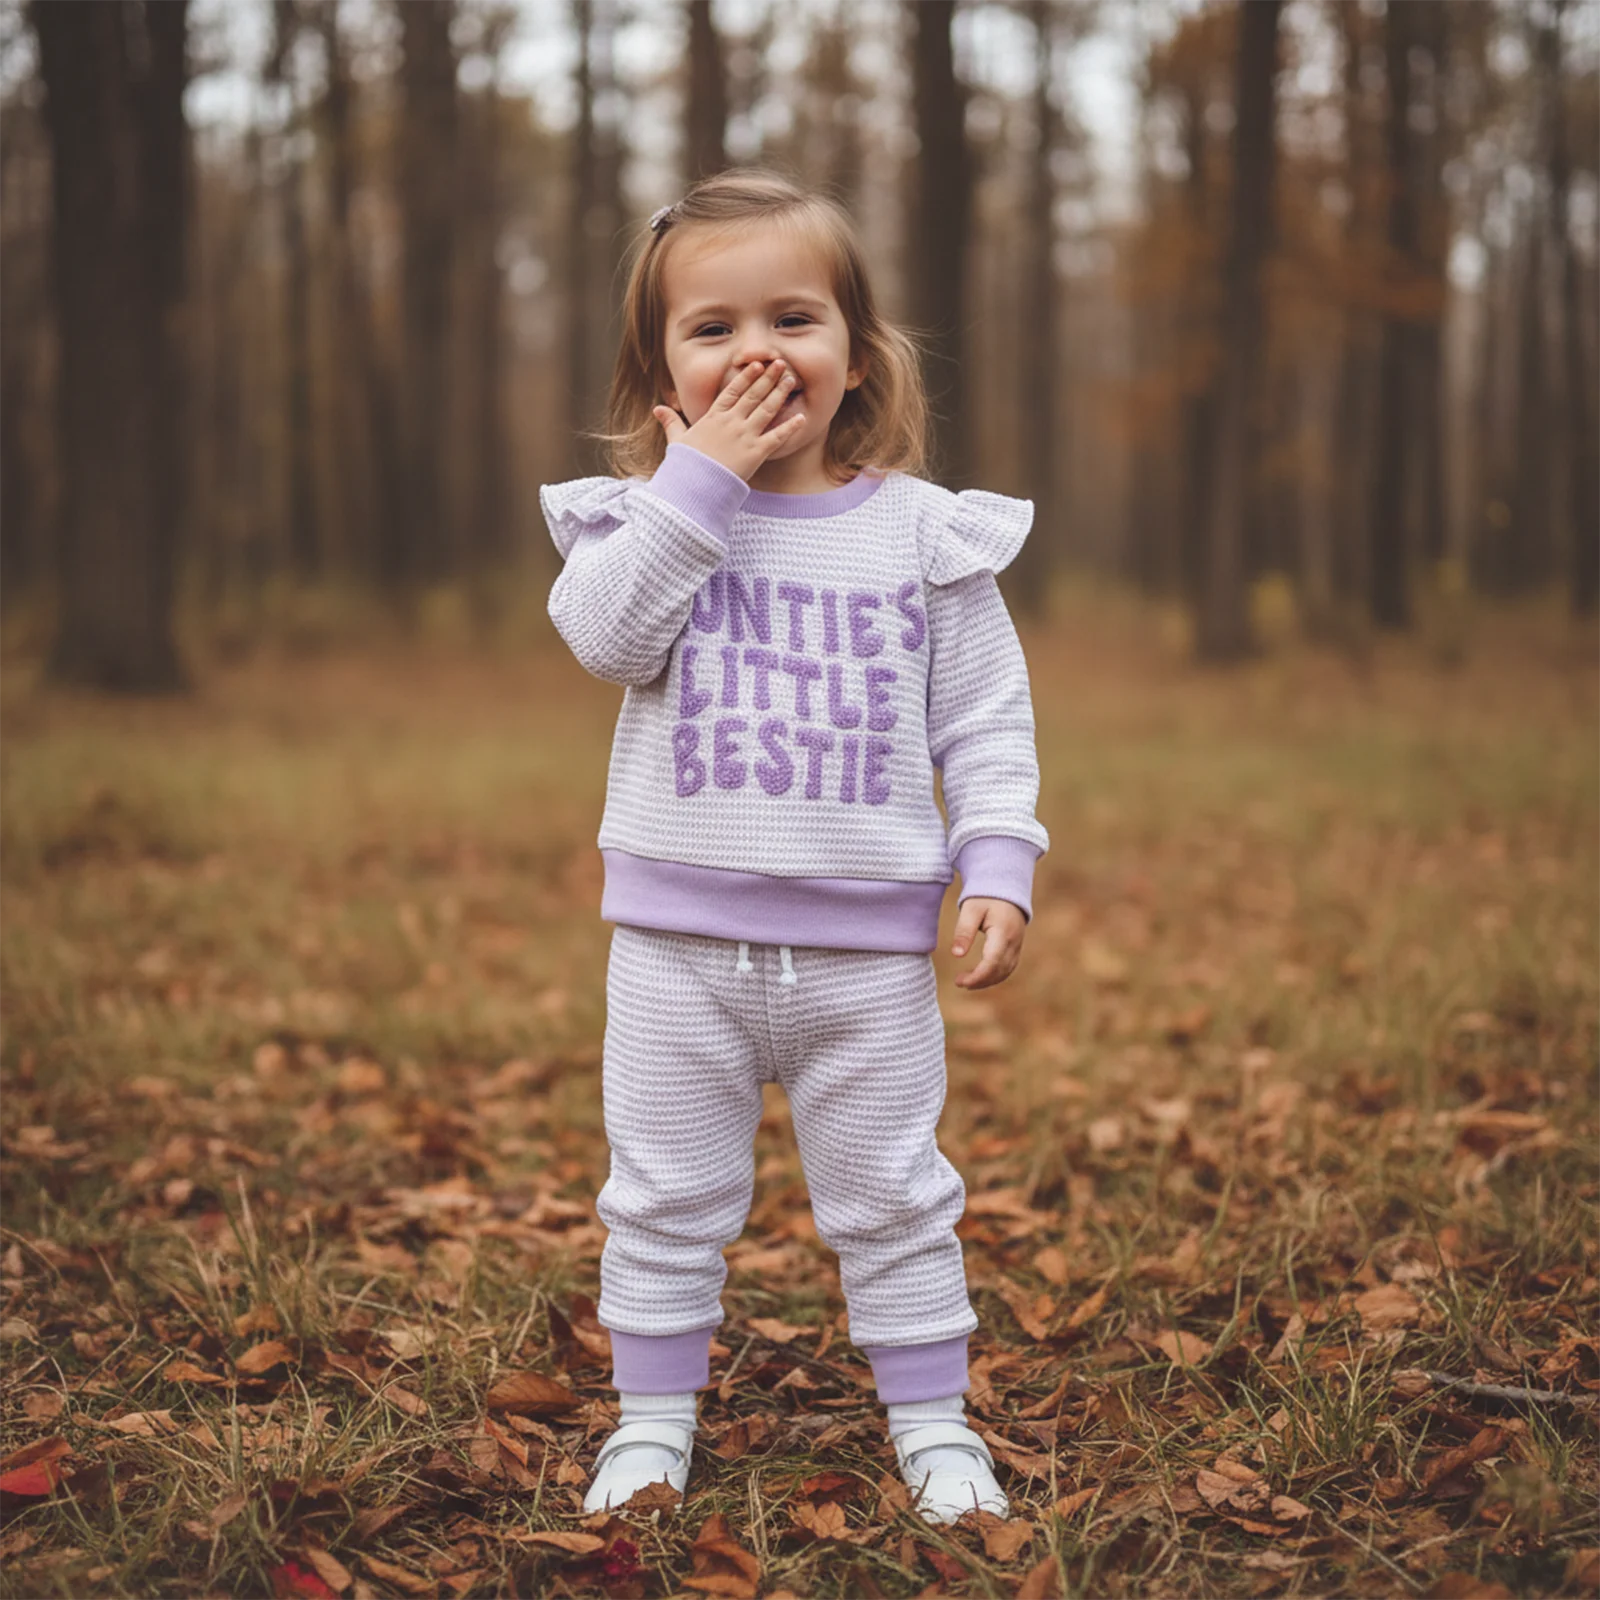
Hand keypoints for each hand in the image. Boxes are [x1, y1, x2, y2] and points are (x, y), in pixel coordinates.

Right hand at [652, 360, 807, 481]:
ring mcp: (745, 436)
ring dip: (780, 393)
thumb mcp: (677, 441)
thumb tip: (657, 409)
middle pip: (753, 395)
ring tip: (791, 379)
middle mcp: (731, 422)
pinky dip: (790, 427)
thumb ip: (671, 422)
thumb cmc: (685, 465)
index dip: (746, 376)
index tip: (756, 364)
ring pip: (766, 409)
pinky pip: (777, 437)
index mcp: (713, 417)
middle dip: (768, 377)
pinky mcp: (756, 453)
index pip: (732, 391)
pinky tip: (801, 417)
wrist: (694, 486)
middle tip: (781, 363)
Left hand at [951, 897, 1025, 989]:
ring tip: (967, 983)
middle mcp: (1014, 942)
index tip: (960, 981)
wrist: (1006, 887)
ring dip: (987, 981)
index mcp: (1002, 932)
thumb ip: (964, 931)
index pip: (992, 962)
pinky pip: (1008, 967)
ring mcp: (1017, 945)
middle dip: (979, 981)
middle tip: (959, 982)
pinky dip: (995, 976)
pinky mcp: (1016, 947)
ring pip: (1005, 972)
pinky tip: (980, 977)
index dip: (977, 976)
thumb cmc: (986, 897)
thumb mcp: (971, 910)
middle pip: (999, 971)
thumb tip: (956, 955)